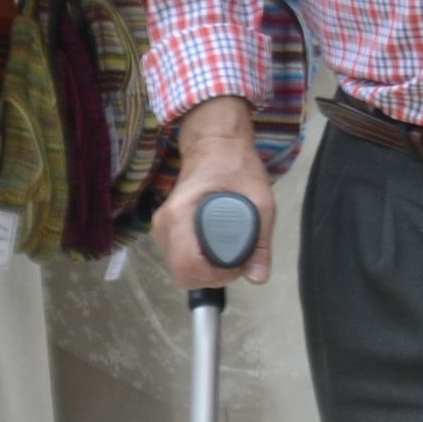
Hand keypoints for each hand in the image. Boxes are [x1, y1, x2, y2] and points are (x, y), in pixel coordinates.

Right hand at [157, 100, 277, 287]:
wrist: (214, 143)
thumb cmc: (236, 165)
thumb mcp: (260, 200)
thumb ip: (261, 241)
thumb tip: (259, 278)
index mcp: (180, 214)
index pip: (187, 266)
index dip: (216, 275)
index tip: (239, 265)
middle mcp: (164, 224)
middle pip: (181, 274)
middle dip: (212, 277)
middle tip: (237, 263)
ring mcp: (161, 228)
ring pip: (179, 271)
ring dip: (205, 273)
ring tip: (229, 257)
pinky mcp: (165, 230)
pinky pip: (179, 260)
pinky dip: (198, 264)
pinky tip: (217, 252)